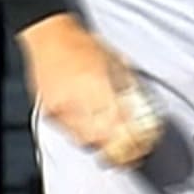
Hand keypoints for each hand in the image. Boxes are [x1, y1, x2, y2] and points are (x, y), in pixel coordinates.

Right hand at [18, 16, 160, 167]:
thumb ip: (127, 89)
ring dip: (103, 147)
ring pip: (85, 141)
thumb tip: (141, 112)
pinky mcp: (50, 113)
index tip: (144, 148)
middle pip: (102, 139)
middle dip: (120, 152)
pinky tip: (95, 135)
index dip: (133, 141)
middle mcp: (77, 99)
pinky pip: (70, 134)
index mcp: (97, 84)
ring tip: (116, 150)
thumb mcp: (115, 62)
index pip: (119, 124)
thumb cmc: (83, 44)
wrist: (50, 37)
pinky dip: (85, 138)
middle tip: (133, 156)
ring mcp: (61, 108)